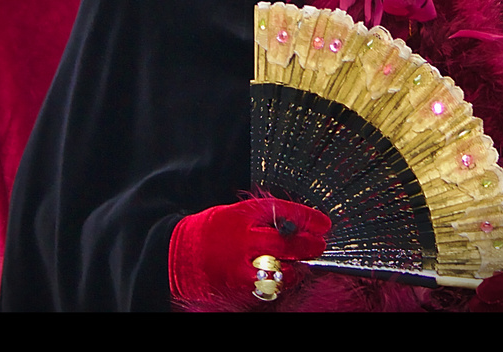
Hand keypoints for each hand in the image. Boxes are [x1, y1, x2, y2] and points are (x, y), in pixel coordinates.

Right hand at [168, 197, 330, 305]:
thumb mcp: (235, 214)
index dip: (307, 218)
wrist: (179, 256)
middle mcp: (242, 241)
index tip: (323, 223)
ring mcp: (241, 266)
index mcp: (241, 216)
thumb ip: (264, 219)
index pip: (282, 213)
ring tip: (298, 264)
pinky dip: (279, 283)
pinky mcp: (240, 287)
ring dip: (296, 268)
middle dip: (308, 245)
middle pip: (286, 243)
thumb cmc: (210, 232)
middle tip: (319, 245)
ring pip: (282, 270)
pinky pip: (270, 288)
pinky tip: (279, 277)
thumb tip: (297, 224)